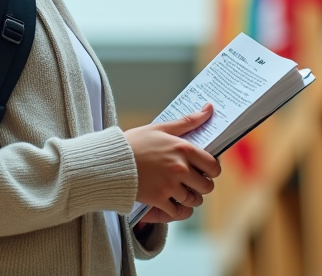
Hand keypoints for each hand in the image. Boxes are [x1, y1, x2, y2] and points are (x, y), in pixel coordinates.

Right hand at [124, 103, 220, 221]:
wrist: (109, 161)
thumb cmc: (134, 142)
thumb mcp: (160, 128)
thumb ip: (187, 121)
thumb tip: (209, 108)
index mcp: (183, 149)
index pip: (213, 166)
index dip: (212, 170)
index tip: (205, 169)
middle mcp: (180, 168)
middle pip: (207, 186)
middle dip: (202, 185)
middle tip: (192, 181)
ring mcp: (170, 186)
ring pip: (194, 201)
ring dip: (191, 198)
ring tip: (182, 192)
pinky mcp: (158, 199)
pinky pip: (178, 212)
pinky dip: (178, 211)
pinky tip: (174, 204)